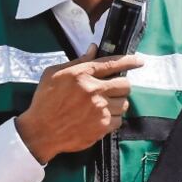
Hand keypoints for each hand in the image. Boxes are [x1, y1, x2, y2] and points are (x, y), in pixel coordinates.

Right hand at [15, 44, 142, 163]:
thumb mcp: (54, 74)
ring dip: (117, 103)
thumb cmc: (45, 101)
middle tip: (112, 90)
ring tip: (104, 106)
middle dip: (121, 87)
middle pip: (125, 85)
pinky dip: (113, 119)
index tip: (140, 61)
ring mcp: (100, 110)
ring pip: (124, 103)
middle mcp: (93, 90)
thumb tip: (94, 49)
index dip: (129, 61)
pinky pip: (119, 120)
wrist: (41, 132)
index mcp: (82, 74)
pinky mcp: (102, 127)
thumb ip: (78, 62)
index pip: (112, 64)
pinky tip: (101, 118)